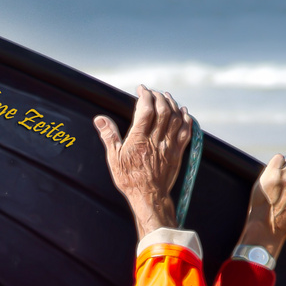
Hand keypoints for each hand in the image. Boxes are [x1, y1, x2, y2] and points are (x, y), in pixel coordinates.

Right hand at [95, 85, 192, 238]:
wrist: (148, 196)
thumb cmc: (129, 179)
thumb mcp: (114, 158)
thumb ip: (109, 136)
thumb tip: (99, 119)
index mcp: (139, 139)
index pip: (146, 109)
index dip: (145, 95)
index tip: (141, 89)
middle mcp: (156, 140)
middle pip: (163, 110)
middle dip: (158, 97)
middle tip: (153, 92)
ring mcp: (169, 146)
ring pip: (175, 118)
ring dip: (172, 104)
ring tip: (166, 97)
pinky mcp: (178, 153)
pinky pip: (186, 132)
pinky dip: (186, 119)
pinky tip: (183, 112)